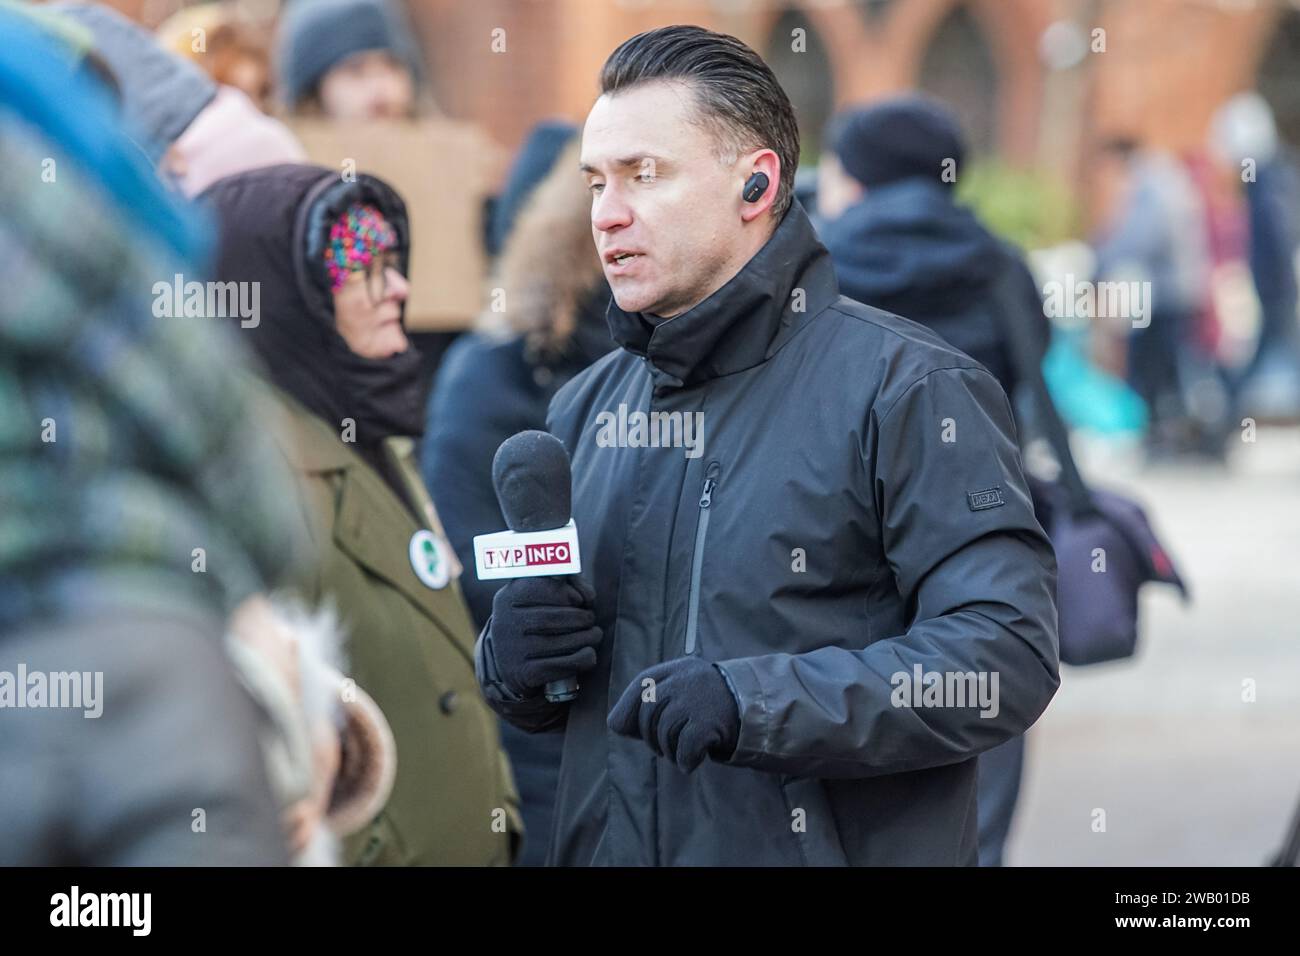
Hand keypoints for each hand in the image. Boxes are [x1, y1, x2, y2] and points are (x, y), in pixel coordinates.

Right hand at [487, 576, 600, 698]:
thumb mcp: (538, 596)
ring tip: (594, 634)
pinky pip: (561, 666)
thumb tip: (588, 596)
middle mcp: (505, 624)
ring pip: (559, 642)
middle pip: (551, 618)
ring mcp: (513, 651)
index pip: (540, 589)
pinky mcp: (525, 674)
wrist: (509, 662)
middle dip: (580, 617)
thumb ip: (567, 584)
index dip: (567, 593)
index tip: (580, 600)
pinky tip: (589, 653)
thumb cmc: (533, 620)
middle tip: (591, 619)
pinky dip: (583, 658)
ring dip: (586, 637)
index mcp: (508, 598)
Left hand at [607, 656, 740, 772]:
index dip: (628, 709)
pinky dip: (685, 760)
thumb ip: (655, 699)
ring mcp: (696, 700)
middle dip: (650, 737)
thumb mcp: (686, 688)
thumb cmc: (714, 704)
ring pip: (664, 733)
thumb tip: (617, 725)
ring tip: (682, 751)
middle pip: (647, 714)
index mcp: (677, 669)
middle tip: (663, 746)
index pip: (640, 685)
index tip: (627, 729)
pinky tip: (692, 760)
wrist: (759, 706)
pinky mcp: (708, 722)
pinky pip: (683, 749)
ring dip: (669, 751)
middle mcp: (684, 680)